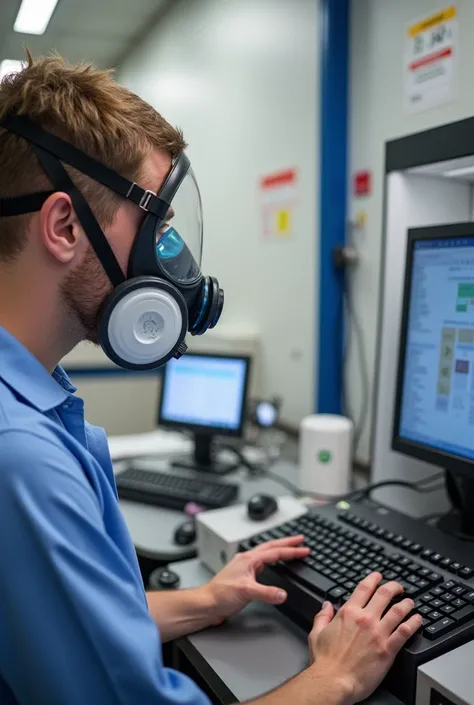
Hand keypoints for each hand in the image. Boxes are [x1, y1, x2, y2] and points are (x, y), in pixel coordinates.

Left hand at [205, 535, 308, 622]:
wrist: (207, 604)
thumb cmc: (220, 595)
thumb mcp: (246, 592)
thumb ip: (266, 593)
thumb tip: (283, 594)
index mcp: (249, 559)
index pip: (275, 552)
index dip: (291, 551)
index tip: (304, 549)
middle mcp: (247, 560)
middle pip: (270, 547)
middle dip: (287, 543)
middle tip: (300, 539)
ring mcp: (244, 567)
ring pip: (265, 553)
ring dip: (279, 549)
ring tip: (289, 548)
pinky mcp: (243, 576)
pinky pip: (261, 563)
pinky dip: (270, 560)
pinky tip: (271, 564)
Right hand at [307, 573, 421, 704]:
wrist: (334, 681)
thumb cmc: (325, 662)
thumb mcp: (316, 634)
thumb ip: (322, 616)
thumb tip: (326, 605)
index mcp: (348, 613)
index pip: (364, 588)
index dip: (374, 579)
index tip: (379, 576)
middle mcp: (365, 619)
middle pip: (384, 594)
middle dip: (394, 587)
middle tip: (399, 587)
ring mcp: (378, 633)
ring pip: (398, 611)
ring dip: (407, 604)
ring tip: (411, 602)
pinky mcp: (387, 649)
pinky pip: (405, 632)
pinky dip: (413, 624)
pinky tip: (417, 621)